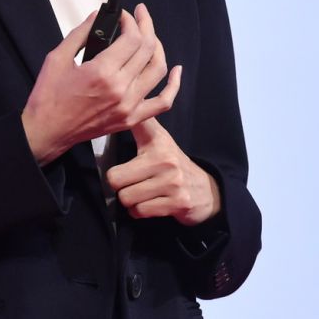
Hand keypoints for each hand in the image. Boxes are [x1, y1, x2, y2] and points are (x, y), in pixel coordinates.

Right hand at [21, 4, 182, 165]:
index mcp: (101, 73)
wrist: (48, 130)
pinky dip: (173, 85)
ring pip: (158, 70)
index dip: (131, 20)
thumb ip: (80, 34)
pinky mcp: (132, 118)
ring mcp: (129, 105)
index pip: (131, 38)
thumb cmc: (49, 97)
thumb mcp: (56, 58)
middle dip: (145, 26)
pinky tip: (175, 71)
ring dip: (158, 48)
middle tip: (140, 16)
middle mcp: (120, 89)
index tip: (124, 15)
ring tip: (150, 37)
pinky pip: (163, 101)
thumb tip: (97, 17)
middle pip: (147, 49)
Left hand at [106, 116, 221, 225]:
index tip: (111, 146)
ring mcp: (173, 183)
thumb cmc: (172, 164)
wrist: (207, 190)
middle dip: (118, 184)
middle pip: (115, 179)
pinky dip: (138, 211)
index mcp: (157, 143)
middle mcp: (166, 161)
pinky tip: (149, 204)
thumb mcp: (159, 140)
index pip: (133, 131)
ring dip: (129, 200)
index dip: (121, 133)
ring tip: (140, 193)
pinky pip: (140, 212)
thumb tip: (122, 107)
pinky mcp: (178, 203)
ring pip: (126, 198)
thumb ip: (141, 124)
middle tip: (129, 182)